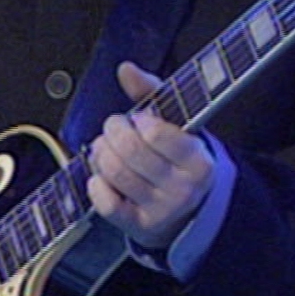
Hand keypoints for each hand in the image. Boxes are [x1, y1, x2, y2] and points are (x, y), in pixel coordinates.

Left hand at [87, 61, 214, 248]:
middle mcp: (183, 188)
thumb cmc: (176, 161)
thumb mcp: (175, 126)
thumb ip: (152, 94)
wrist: (185, 211)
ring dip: (101, 154)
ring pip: (115, 173)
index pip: (156, 132)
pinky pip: (106, 204)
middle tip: (112, 128)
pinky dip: (96, 185)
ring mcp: (161, 210)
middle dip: (112, 132)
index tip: (137, 119)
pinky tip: (99, 176)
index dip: (137, 120)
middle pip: (131, 151)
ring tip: (103, 148)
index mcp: (198, 161)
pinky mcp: (139, 226)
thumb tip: (126, 69)